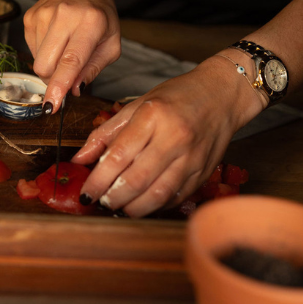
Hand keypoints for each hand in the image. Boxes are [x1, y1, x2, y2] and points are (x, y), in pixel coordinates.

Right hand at [23, 0, 119, 110]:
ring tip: (64, 47)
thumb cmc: (100, 15)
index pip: (71, 60)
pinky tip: (55, 39)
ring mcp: (43, 14)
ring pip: (37, 60)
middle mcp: (64, 15)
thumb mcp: (111, 43)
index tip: (52, 105)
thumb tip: (73, 90)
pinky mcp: (30, 17)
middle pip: (46, 65)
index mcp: (90, 22)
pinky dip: (43, 51)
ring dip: (50, 63)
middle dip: (54, 79)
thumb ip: (93, 69)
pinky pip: (31, 49)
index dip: (60, 86)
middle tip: (67, 74)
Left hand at [71, 58, 259, 216]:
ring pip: (158, 194)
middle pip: (137, 179)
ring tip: (117, 208)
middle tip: (98, 203)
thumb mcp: (136, 105)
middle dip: (113, 197)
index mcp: (153, 116)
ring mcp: (192, 158)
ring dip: (133, 207)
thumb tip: (80, 158)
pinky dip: (155, 205)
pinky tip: (141, 204)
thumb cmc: (176, 96)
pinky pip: (176, 196)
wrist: (222, 95)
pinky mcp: (204, 172)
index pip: (119, 155)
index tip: (86, 192)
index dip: (99, 179)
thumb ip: (106, 132)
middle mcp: (175, 138)